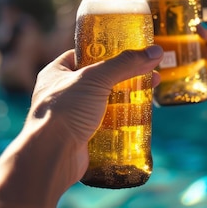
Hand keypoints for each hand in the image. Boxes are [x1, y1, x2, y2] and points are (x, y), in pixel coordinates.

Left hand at [23, 46, 162, 189]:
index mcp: (56, 73)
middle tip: (148, 75)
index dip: (106, 52)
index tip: (128, 52)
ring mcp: (71, 118)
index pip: (83, 55)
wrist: (52, 155)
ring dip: (126, 102)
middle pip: (99, 81)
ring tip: (149, 96)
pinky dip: (122, 124)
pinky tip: (140, 120)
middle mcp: (62, 94)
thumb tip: (155, 52)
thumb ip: (125, 64)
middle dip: (124, 78)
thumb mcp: (96, 79)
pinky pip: (106, 127)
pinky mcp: (82, 138)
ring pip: (104, 105)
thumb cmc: (65, 111)